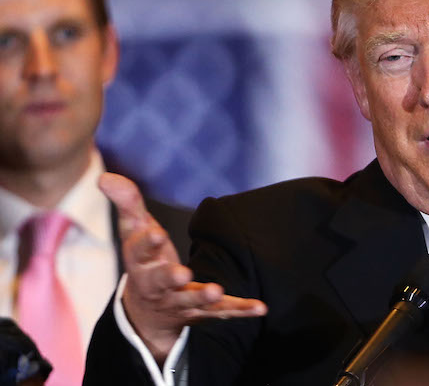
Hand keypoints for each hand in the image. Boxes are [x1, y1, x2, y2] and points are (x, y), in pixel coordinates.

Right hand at [101, 173, 266, 362]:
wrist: (147, 312)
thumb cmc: (145, 261)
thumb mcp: (135, 231)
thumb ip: (128, 204)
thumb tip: (106, 177)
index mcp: (140, 263)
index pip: (139, 252)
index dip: (147, 242)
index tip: (156, 233)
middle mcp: (158, 286)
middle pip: (162, 282)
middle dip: (170, 278)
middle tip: (182, 274)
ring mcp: (180, 301)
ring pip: (191, 301)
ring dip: (204, 297)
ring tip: (216, 290)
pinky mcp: (203, 312)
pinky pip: (223, 312)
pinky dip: (241, 310)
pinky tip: (260, 308)